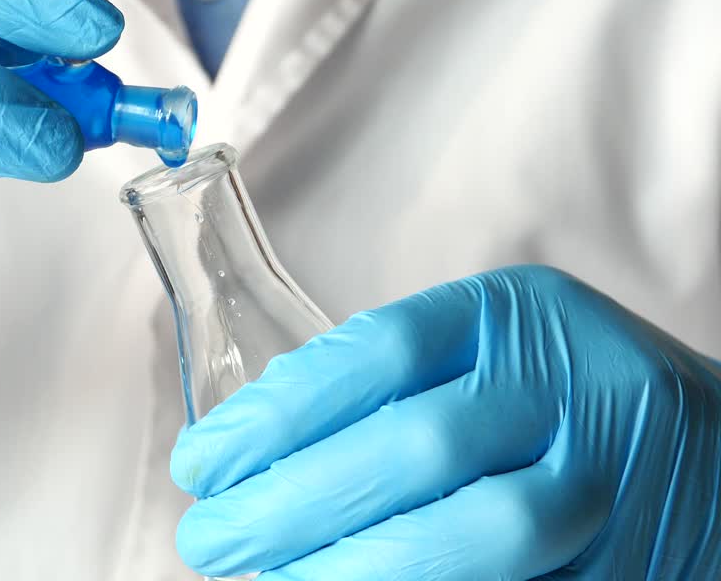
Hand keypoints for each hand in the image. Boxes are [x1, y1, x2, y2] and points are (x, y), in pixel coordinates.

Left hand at [171, 265, 720, 578]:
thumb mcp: (488, 362)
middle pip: (416, 445)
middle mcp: (575, 386)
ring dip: (353, 570)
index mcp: (519, 317)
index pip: (379, 352)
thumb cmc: (561, 406)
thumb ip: (394, 394)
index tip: (203, 461)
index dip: (279, 411)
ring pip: (477, 533)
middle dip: (292, 502)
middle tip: (210, 538)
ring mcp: (615, 480)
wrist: (713, 456)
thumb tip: (245, 461)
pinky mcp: (630, 561)